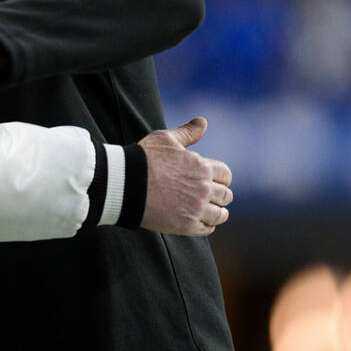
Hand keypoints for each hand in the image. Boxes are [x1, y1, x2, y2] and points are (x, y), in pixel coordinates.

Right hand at [138, 117, 232, 235]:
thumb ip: (187, 132)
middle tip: (208, 196)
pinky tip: (198, 221)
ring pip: (220, 215)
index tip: (212, 180)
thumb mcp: (165, 139)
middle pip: (226, 196)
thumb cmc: (143, 159)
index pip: (226, 175)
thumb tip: (203, 122)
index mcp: (202, 167)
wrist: (124, 184)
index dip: (220, 177)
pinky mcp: (186, 225)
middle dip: (219, 195)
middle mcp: (204, 189)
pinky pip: (207, 228)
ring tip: (207, 211)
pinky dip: (206, 225)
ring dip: (217, 212)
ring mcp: (196, 208)